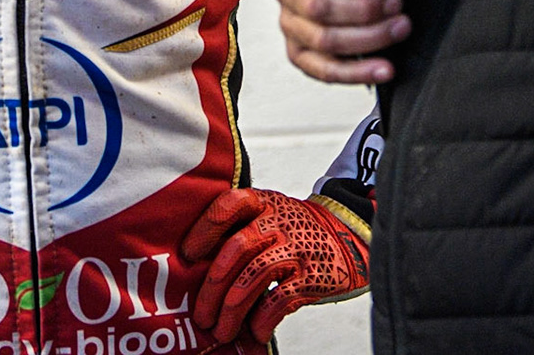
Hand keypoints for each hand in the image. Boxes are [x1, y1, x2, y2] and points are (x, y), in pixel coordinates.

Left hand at [180, 188, 369, 343]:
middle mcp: (278, 223)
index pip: (228, 205)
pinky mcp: (312, 276)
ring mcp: (295, 249)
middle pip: (236, 249)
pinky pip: (280, 300)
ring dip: (232, 309)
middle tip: (201, 314)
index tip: (187, 255)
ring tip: (221, 330)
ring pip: (254, 277)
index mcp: (262, 203)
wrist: (346, 236)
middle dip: (213, 287)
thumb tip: (195, 271)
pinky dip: (263, 320)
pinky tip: (255, 331)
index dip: (204, 229)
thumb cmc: (294, 231)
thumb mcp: (268, 214)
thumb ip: (238, 231)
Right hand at [272, 0, 409, 83]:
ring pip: (323, 40)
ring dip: (368, 38)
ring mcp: (292, 26)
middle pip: (316, 6)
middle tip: (395, 3)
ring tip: (399, 29)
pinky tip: (384, 67)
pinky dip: (358, 72)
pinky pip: (325, 70)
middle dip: (361, 7)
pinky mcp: (302, 56)